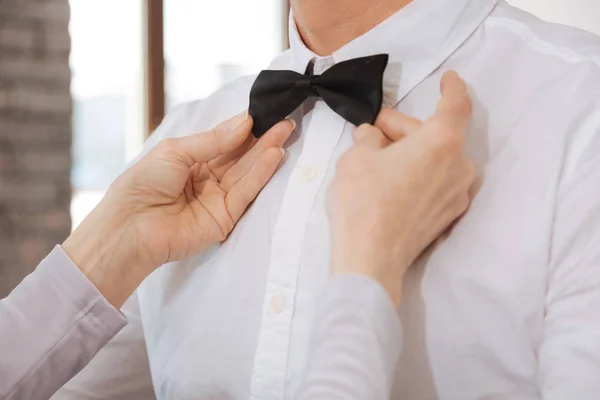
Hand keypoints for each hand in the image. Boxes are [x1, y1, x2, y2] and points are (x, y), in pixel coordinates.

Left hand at [63, 112, 294, 306]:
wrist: (129, 227)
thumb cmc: (142, 184)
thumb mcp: (175, 151)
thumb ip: (212, 140)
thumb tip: (245, 122)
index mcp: (192, 161)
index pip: (225, 142)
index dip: (244, 128)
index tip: (265, 112)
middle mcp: (208, 179)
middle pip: (240, 156)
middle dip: (262, 138)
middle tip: (286, 121)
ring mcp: (218, 199)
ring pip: (247, 172)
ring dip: (266, 153)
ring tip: (285, 132)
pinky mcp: (226, 218)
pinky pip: (246, 193)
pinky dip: (260, 174)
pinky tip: (274, 155)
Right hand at [328, 71, 474, 305]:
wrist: (371, 261)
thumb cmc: (363, 202)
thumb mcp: (356, 158)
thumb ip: (369, 138)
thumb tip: (372, 136)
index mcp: (441, 142)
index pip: (456, 104)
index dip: (452, 88)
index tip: (449, 78)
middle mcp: (459, 166)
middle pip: (437, 134)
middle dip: (405, 128)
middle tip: (374, 130)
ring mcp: (457, 194)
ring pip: (437, 159)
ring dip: (412, 152)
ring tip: (379, 158)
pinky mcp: (449, 216)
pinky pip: (437, 182)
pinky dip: (419, 174)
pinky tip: (392, 182)